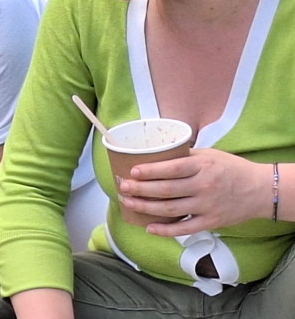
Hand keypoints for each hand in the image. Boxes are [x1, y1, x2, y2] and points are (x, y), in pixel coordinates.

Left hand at [117, 149, 268, 235]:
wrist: (259, 190)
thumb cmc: (231, 168)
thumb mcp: (209, 154)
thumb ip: (185, 155)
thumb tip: (157, 154)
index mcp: (201, 166)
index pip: (170, 168)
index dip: (150, 171)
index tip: (132, 171)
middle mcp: (203, 186)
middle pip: (166, 189)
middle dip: (141, 189)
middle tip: (124, 188)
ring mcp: (206, 206)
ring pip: (171, 209)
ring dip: (146, 207)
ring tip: (129, 203)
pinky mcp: (211, 222)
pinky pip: (185, 228)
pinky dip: (166, 230)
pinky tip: (149, 227)